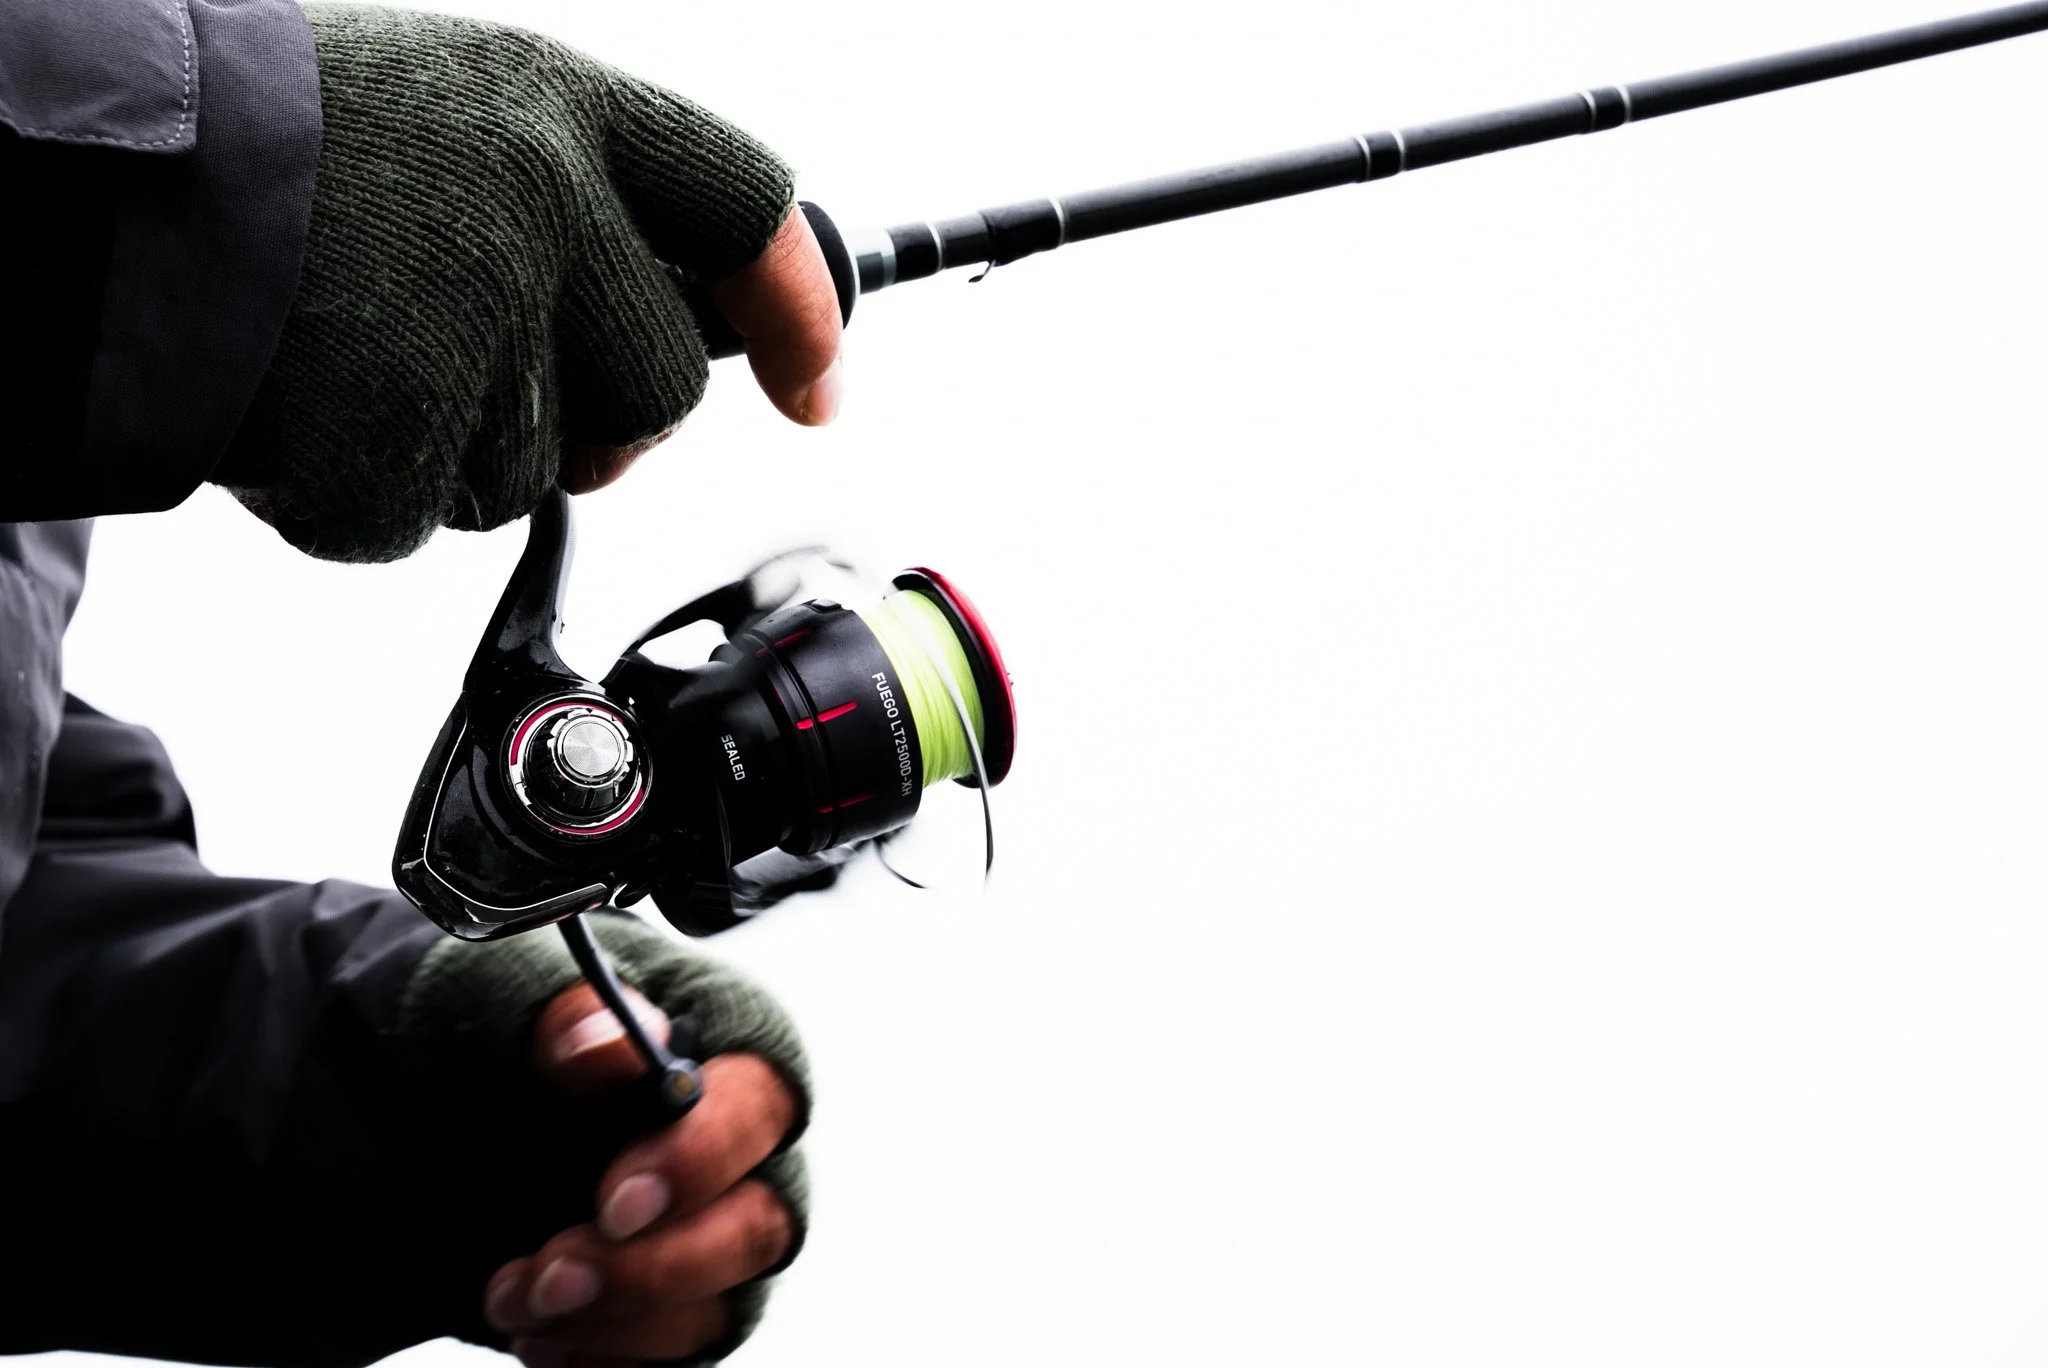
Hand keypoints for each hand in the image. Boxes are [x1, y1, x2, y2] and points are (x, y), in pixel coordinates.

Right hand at [228, 6, 843, 561]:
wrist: (74, 178)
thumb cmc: (262, 152)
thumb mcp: (445, 115)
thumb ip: (572, 196)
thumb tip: (689, 322)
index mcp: (561, 107)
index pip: (749, 211)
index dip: (798, 313)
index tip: (814, 389)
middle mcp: (541, 201)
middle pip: (659, 388)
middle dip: (591, 413)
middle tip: (464, 361)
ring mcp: (472, 318)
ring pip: (539, 472)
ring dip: (447, 446)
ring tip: (337, 347)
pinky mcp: (391, 428)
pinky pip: (418, 521)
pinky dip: (349, 495)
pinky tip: (288, 402)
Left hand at [481, 982, 803, 1366]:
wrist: (421, 1120)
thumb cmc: (492, 1037)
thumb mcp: (500, 998)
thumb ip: (566, 1014)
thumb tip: (616, 1042)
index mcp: (725, 1051)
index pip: (757, 1104)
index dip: (699, 1160)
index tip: (613, 1203)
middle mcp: (741, 1152)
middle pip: (755, 1225)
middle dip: (654, 1267)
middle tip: (554, 1276)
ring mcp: (712, 1234)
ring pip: (716, 1305)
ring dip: (616, 1321)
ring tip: (518, 1301)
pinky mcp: (675, 1305)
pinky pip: (671, 1356)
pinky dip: (604, 1359)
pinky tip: (542, 1340)